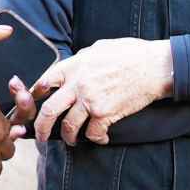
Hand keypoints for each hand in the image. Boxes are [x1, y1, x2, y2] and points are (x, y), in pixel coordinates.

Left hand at [30, 38, 171, 146]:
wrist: (155, 67)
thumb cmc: (131, 53)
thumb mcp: (100, 48)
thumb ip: (82, 58)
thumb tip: (74, 65)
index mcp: (74, 65)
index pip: (44, 82)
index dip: (35, 95)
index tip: (35, 103)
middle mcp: (78, 84)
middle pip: (48, 110)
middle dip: (40, 127)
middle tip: (40, 135)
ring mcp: (90, 100)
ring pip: (68, 127)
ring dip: (69, 137)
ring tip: (73, 140)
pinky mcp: (105, 114)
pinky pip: (92, 133)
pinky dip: (96, 138)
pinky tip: (101, 138)